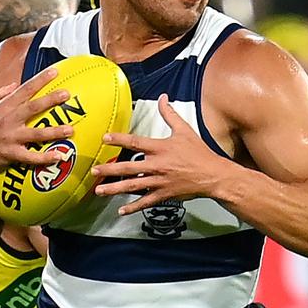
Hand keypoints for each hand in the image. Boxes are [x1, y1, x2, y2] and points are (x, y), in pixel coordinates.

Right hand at [0, 66, 74, 172]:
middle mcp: (9, 120)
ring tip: (70, 129)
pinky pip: (30, 157)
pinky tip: (59, 156)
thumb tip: (16, 84)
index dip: (40, 80)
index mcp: (4, 106)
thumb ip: (1, 93)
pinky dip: (44, 157)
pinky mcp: (11, 154)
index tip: (55, 71)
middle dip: (50, 100)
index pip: (25, 89)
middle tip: (66, 94)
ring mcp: (11, 138)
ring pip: (36, 134)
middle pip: (33, 108)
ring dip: (54, 132)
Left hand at [91, 94, 227, 215]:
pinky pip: (146, 202)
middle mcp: (157, 165)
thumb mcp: (184, 130)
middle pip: (129, 167)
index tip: (105, 138)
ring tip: (100, 191)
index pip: (135, 142)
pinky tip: (121, 210)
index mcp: (160, 148)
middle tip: (94, 170)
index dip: (119, 139)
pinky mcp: (164, 194)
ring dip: (115, 189)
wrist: (213, 175)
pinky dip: (133, 207)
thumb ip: (170, 114)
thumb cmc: (199, 153)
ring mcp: (159, 182)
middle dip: (110, 169)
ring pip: (133, 186)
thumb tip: (163, 97)